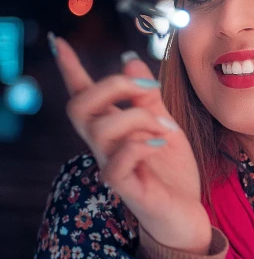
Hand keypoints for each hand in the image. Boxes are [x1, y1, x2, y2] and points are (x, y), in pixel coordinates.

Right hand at [50, 35, 211, 252]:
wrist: (188, 215)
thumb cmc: (172, 173)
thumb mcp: (164, 125)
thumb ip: (148, 98)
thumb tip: (128, 61)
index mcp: (113, 128)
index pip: (83, 95)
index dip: (70, 70)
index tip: (60, 43)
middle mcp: (105, 146)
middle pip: (80, 106)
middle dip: (113, 85)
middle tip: (151, 89)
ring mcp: (113, 167)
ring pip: (100, 129)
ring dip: (138, 118)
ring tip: (164, 129)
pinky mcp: (126, 189)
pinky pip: (116, 164)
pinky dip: (139, 146)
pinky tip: (159, 144)